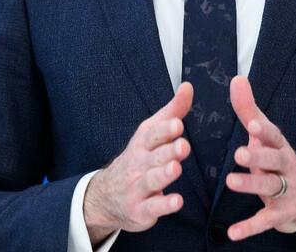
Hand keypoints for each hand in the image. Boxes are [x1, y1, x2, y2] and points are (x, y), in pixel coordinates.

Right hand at [83, 82, 192, 244]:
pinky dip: (164, 205)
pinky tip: (176, 201)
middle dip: (168, 151)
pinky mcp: (141, 209)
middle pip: (154, 156)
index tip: (177, 124)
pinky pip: (153, 207)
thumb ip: (173, 111)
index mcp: (143, 144)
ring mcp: (138, 187)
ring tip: (175, 168)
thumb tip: (188, 87)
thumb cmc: (138, 159)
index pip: (152, 134)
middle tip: (182, 146)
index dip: (165, 130)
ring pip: (152, 180)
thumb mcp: (152, 133)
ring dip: (164, 174)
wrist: (107, 196)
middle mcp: (139, 164)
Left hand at [224, 76, 295, 241]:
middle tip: (240, 153)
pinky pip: (265, 221)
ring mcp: (285, 191)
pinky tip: (232, 233)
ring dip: (251, 185)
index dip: (265, 130)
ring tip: (232, 181)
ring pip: (270, 187)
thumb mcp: (264, 135)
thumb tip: (237, 79)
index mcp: (279, 146)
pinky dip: (249, 227)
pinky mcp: (281, 214)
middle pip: (274, 161)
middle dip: (259, 157)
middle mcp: (285, 167)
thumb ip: (248, 109)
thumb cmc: (277, 159)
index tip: (254, 123)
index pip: (274, 136)